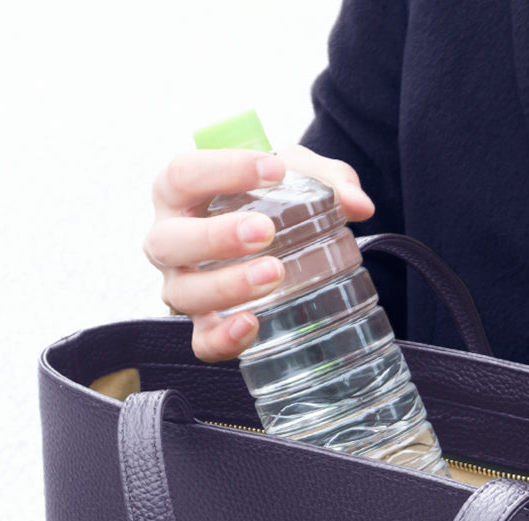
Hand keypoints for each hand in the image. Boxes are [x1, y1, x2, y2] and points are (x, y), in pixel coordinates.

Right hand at [143, 145, 374, 361]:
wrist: (270, 235)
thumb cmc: (268, 196)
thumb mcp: (296, 175)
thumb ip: (330, 180)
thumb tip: (360, 205)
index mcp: (178, 192)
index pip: (183, 175)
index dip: (222, 170)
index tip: (274, 171)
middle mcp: (169, 240)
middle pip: (169, 241)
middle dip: (216, 237)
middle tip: (266, 231)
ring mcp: (183, 286)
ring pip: (184, 293)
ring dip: (227, 286)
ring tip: (274, 273)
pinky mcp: (205, 325)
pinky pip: (202, 341)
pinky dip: (223, 338)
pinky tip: (252, 325)